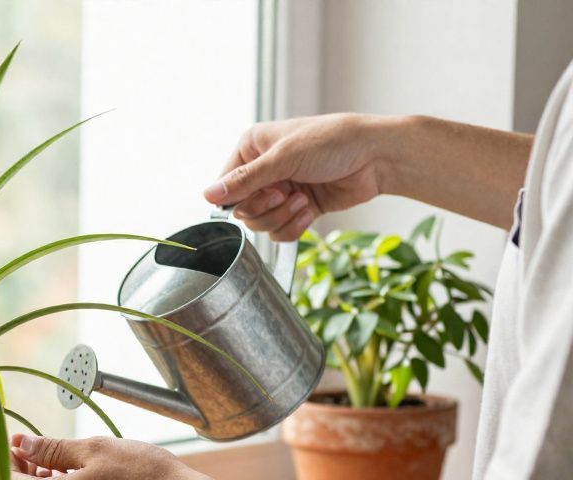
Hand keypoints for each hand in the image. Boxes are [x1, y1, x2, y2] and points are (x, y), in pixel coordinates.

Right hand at [204, 113, 393, 240]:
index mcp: (253, 148)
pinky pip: (281, 231)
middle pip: (242, 209)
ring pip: (260, 223)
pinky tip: (310, 211)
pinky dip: (294, 226)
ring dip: (282, 217)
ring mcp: (282, 189)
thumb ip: (245, 180)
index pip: (225, 185)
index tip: (264, 191)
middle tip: (286, 195)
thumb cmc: (333, 143)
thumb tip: (206, 195)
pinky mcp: (299, 207)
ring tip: (303, 201)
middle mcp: (264, 169)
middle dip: (265, 209)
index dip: (239, 197)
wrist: (378, 157)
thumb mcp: (284, 158)